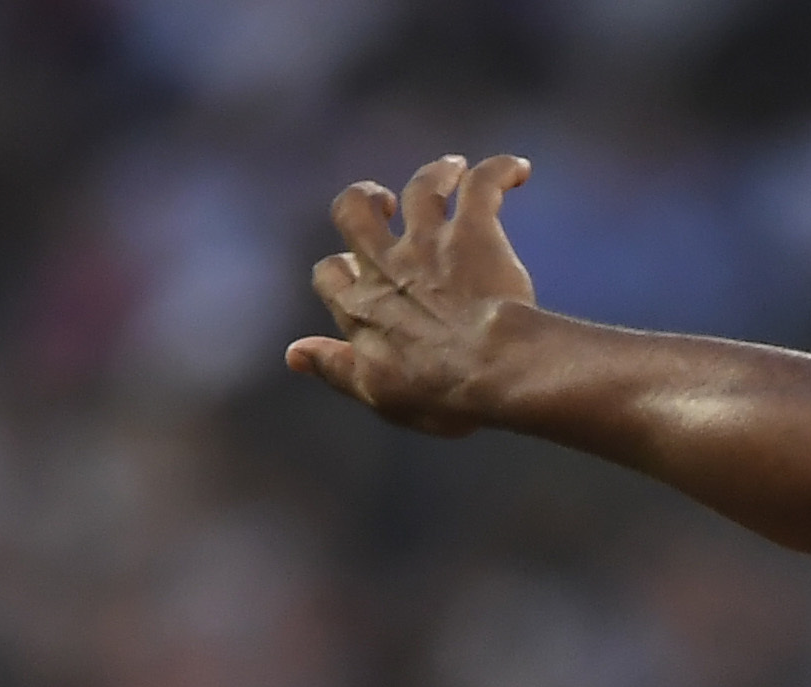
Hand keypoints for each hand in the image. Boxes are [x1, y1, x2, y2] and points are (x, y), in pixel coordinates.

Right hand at [288, 159, 542, 437]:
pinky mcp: (473, 232)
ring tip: (451, 170)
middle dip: (364, 199)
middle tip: (385, 201)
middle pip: (354, 211)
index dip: (339, 270)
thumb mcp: (376, 392)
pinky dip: (501, 171)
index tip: (352, 273)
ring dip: (435, 174)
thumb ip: (335, 367)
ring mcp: (430, 244)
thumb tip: (292, 353)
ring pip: (420, 187)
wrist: (491, 369)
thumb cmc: (439, 392)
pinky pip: (482, 184)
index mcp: (361, 307)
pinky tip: (518, 170)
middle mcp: (388, 266)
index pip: (330, 274)